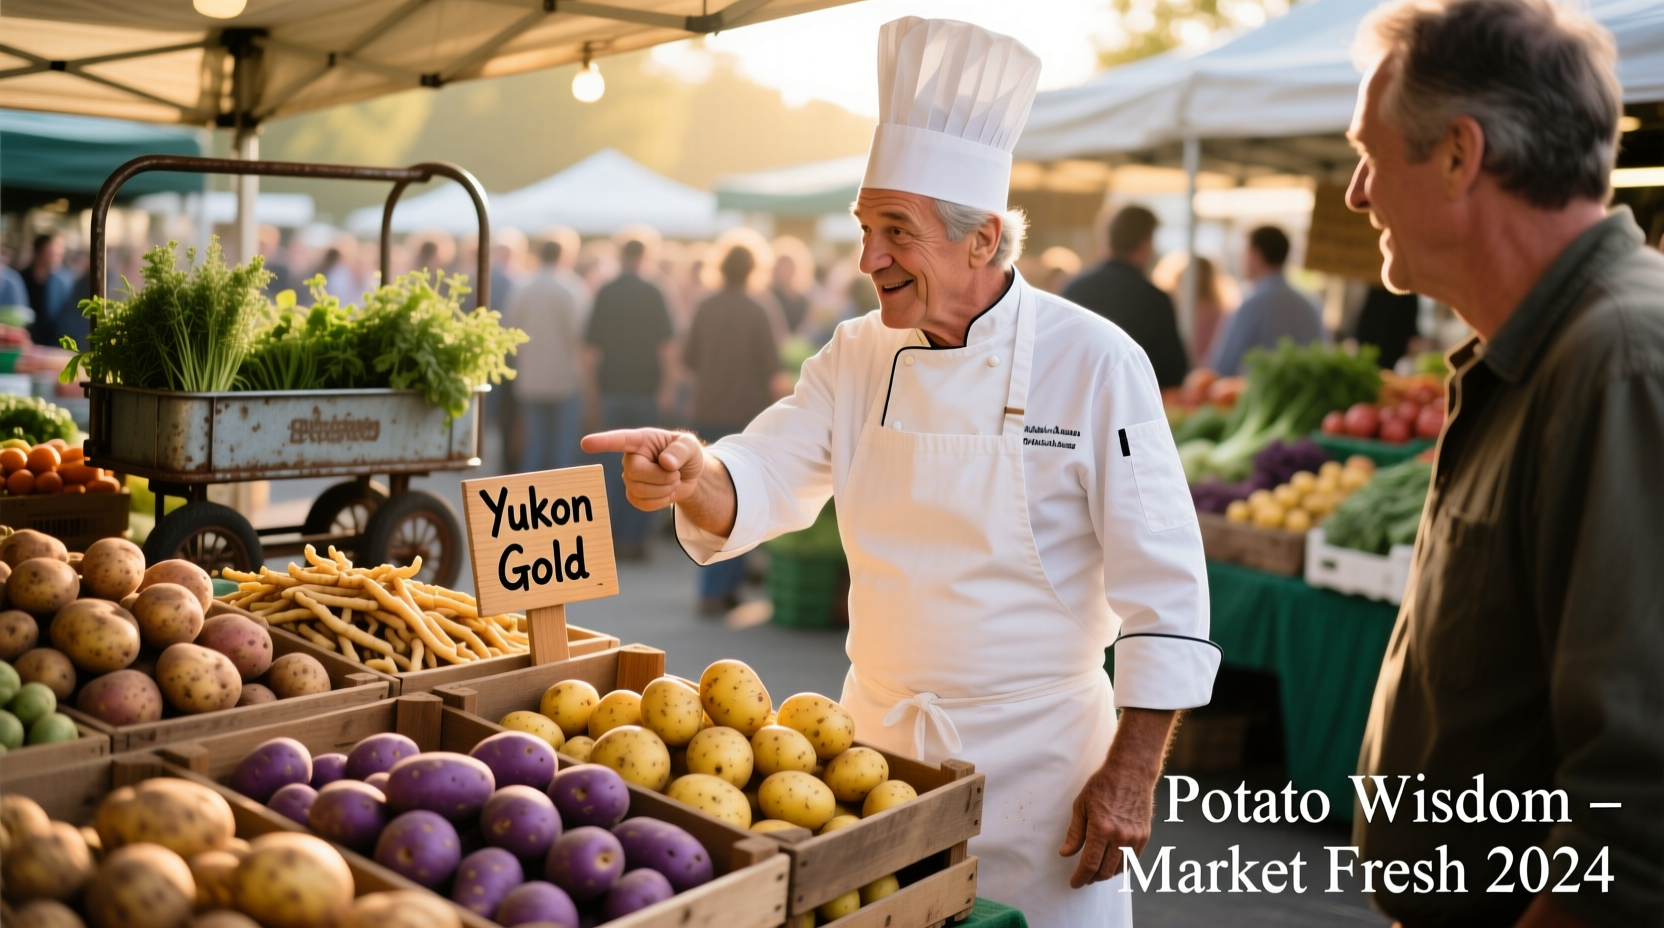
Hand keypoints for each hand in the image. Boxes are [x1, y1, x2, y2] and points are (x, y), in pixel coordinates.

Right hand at [580, 428, 704, 511]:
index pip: (619, 440)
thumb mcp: (691, 446)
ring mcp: (630, 478)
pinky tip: (666, 492)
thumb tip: (665, 462)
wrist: (689, 476)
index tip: (586, 444)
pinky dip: (661, 501)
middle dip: (661, 476)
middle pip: (635, 472)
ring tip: (673, 480)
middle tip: (676, 473)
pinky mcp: (634, 496)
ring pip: (640, 490)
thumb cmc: (687, 455)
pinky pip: (643, 504)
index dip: (602, 442)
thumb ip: (681, 450)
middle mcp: (630, 458)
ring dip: (664, 489)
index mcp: (641, 440)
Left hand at [1058, 707, 1173, 888]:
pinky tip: (1112, 863)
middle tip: (1083, 878)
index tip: (1074, 883)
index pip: (1090, 864)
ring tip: (1096, 871)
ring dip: (1107, 874)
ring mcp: (1134, 837)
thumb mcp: (1081, 806)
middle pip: (1105, 871)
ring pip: (1120, 869)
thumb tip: (1065, 853)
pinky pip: (1133, 861)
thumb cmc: (1103, 785)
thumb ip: (1075, 833)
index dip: (1080, 878)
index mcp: (1101, 829)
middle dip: (1092, 879)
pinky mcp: (1144, 836)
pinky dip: (1121, 867)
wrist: (1132, 772)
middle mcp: (1120, 836)